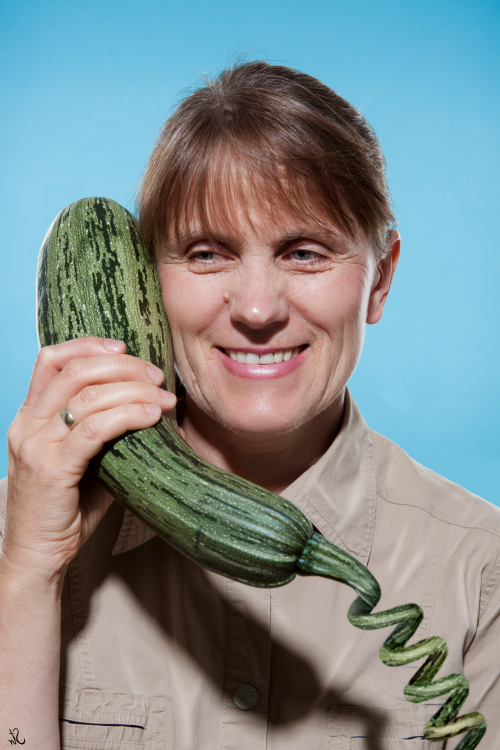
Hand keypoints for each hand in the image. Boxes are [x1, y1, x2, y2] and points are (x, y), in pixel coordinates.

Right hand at [4, 336, 175, 583]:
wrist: (36, 555)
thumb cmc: (65, 508)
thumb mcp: (83, 462)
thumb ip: (107, 433)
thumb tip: (156, 411)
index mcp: (29, 416)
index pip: (51, 360)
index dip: (88, 345)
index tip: (124, 347)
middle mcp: (27, 425)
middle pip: (76, 371)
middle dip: (123, 366)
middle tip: (156, 376)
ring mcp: (36, 446)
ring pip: (87, 397)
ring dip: (133, 390)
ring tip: (163, 398)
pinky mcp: (51, 469)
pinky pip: (93, 430)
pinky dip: (127, 416)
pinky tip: (151, 416)